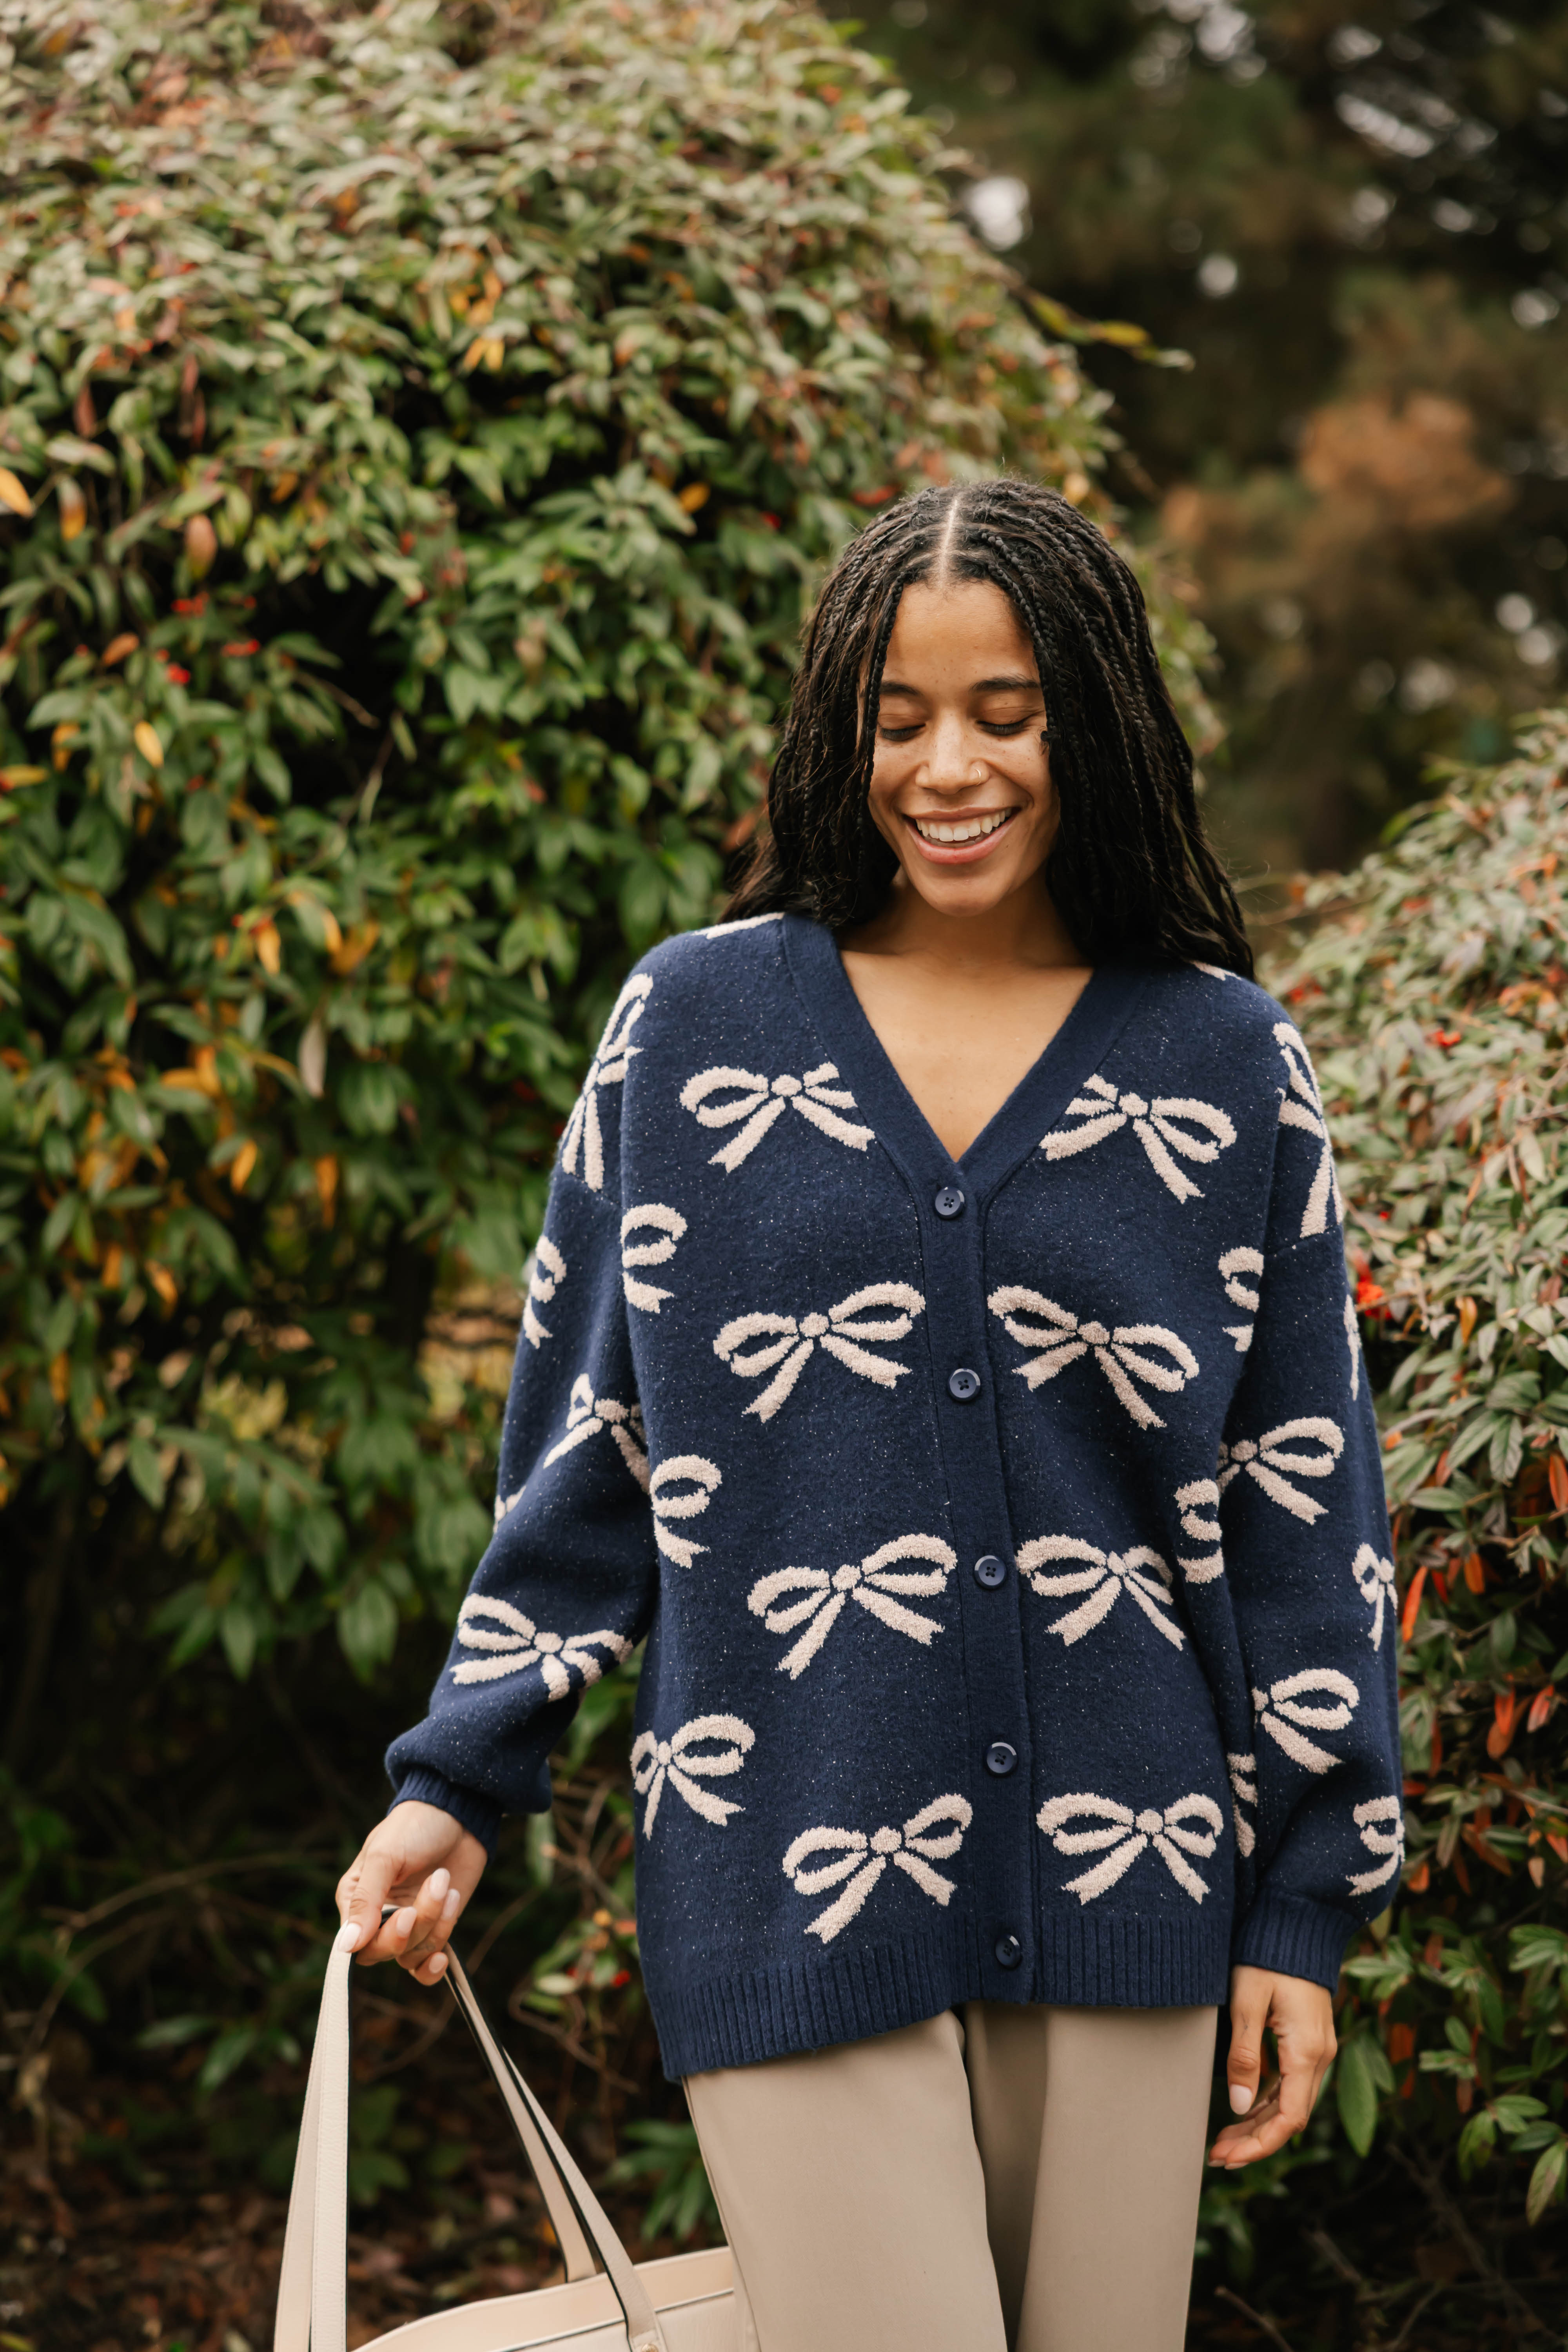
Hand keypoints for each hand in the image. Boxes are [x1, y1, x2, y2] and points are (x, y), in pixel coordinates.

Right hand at [334, 1801, 487, 1986]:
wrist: (458, 1816)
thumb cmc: (414, 1827)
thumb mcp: (385, 1856)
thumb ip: (365, 1900)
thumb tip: (346, 1946)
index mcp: (354, 1899)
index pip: (357, 1943)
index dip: (382, 1938)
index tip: (407, 1914)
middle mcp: (377, 1918)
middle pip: (384, 1952)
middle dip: (415, 1926)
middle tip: (436, 1884)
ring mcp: (407, 1925)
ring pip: (412, 1954)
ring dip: (435, 1923)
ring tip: (446, 1880)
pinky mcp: (433, 1929)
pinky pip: (427, 1963)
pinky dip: (435, 1962)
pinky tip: (443, 1955)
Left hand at [1208, 1964, 1336, 2167]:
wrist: (1297, 1924)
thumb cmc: (1268, 1958)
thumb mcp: (1248, 2003)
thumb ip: (1244, 2055)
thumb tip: (1238, 2106)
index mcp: (1307, 2052)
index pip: (1289, 2119)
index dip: (1260, 2144)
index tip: (1228, 2157)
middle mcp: (1319, 2056)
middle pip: (1289, 2116)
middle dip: (1254, 2140)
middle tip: (1216, 2155)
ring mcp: (1316, 2049)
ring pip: (1289, 2102)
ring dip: (1258, 2124)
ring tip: (1223, 2141)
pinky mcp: (1308, 2041)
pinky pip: (1290, 2084)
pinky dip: (1266, 2102)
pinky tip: (1242, 2110)